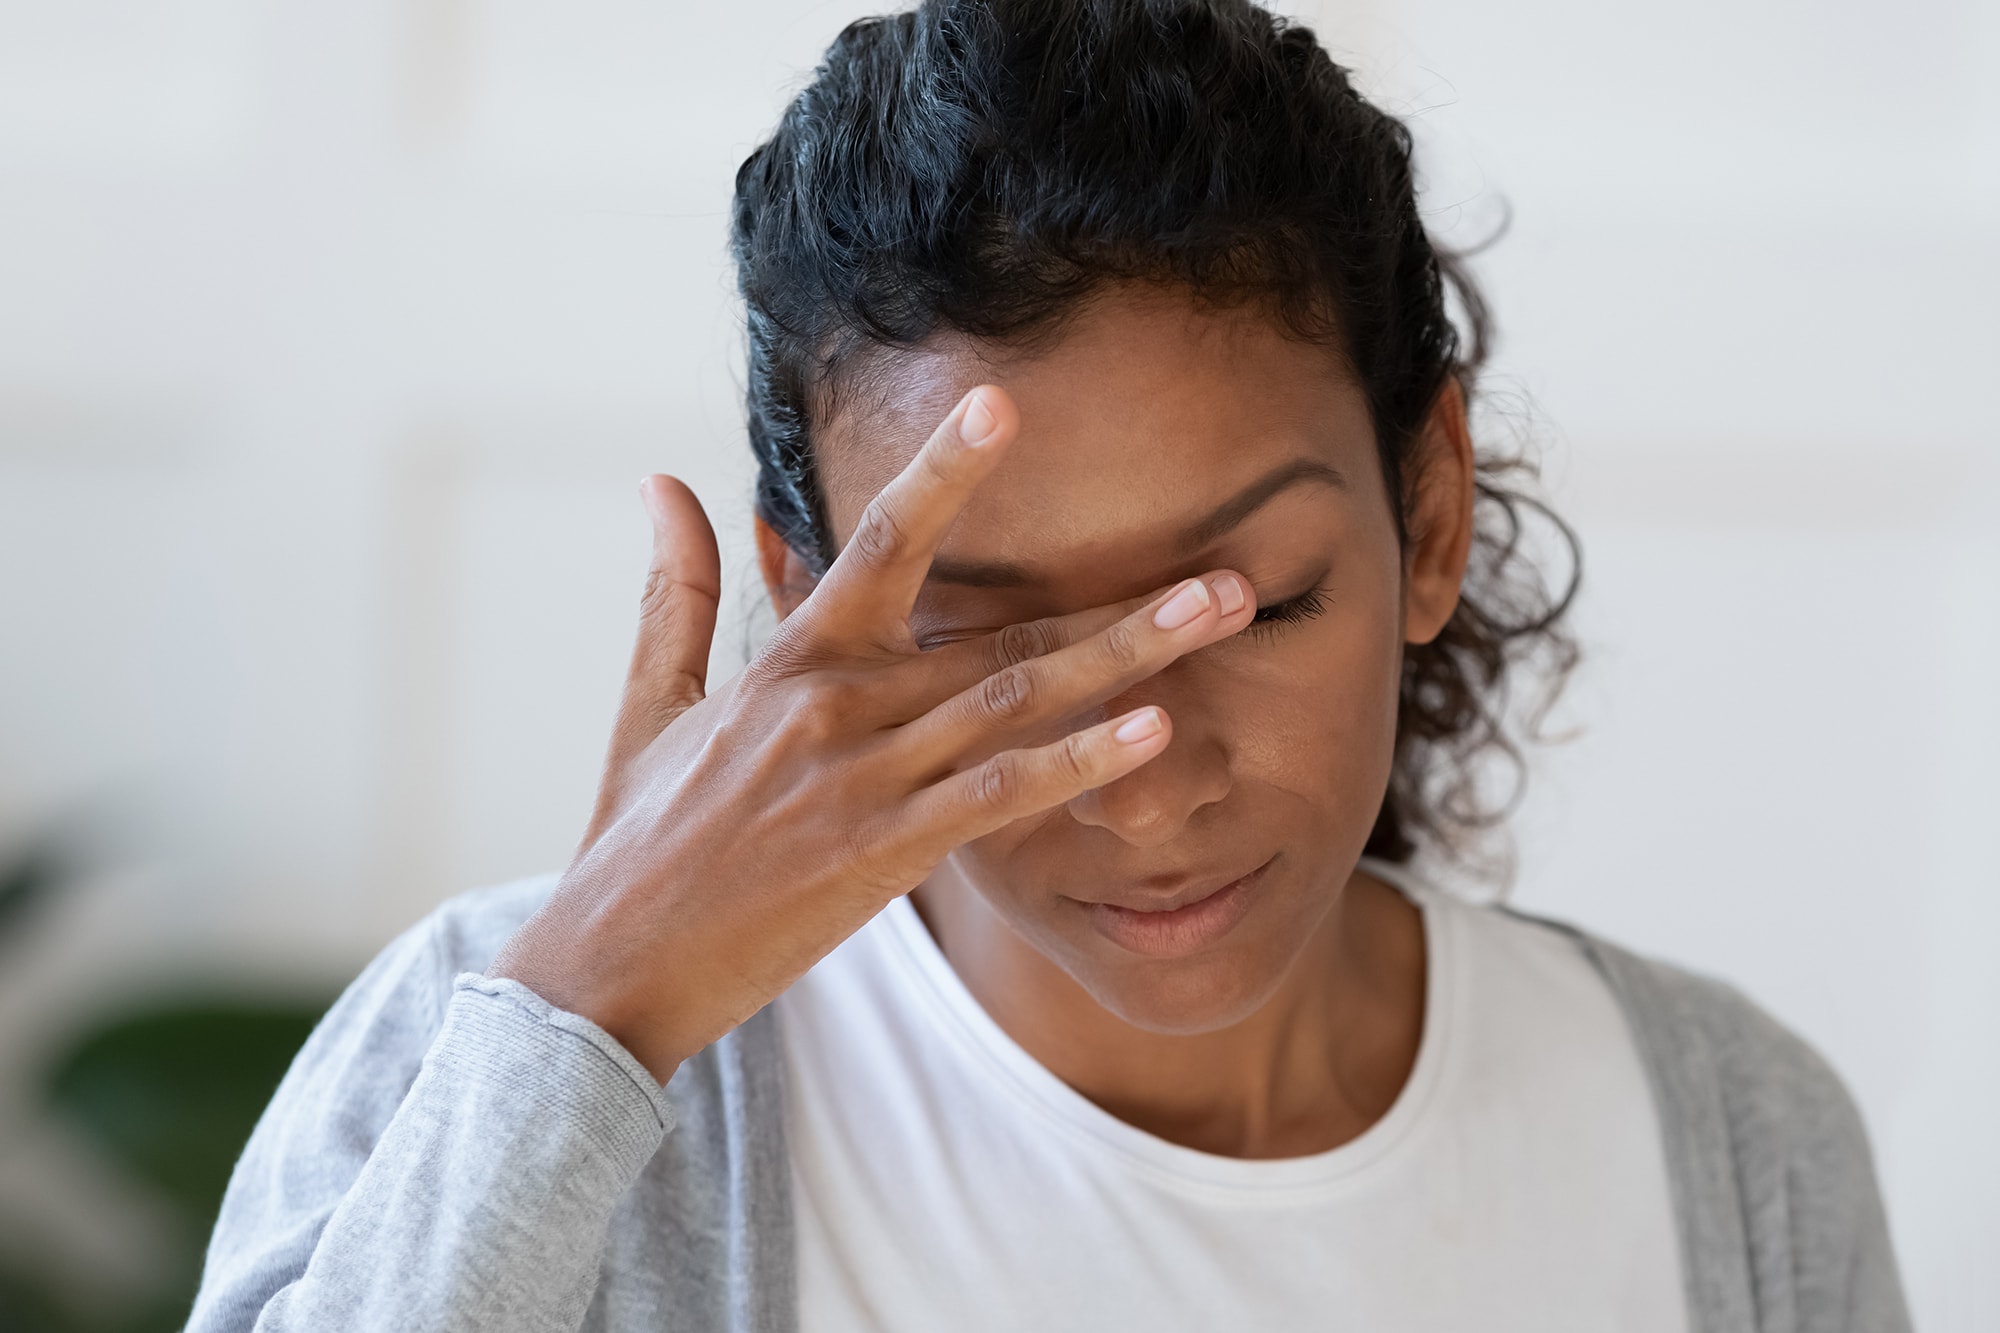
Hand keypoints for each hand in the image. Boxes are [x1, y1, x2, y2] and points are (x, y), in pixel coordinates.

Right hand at [487, 386, 1256, 1081]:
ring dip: (1128, 659)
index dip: (945, 471)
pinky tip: (1154, 734)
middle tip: (1226, 568)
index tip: (1004, 407)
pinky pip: (999, 797)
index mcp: (791, 660)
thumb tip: (661, 481)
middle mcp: (839, 705)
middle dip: (1118, 599)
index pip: (881, 543)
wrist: (608, 965)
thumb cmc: (634, 839)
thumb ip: (679, 590)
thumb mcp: (648, 703)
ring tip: (1219, 620)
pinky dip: (1078, 763)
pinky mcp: (884, 853)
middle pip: (997, 629)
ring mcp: (868, 779)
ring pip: (1017, 699)